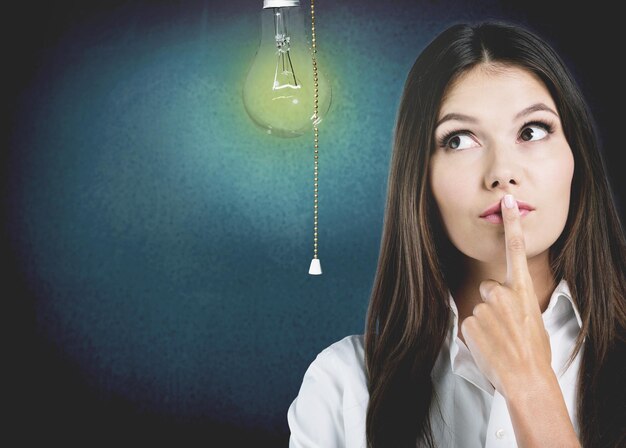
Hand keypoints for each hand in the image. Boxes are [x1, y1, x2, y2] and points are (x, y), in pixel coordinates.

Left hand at [460, 193, 552, 396]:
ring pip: (479, 308)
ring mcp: (484, 307)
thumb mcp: (533, 320)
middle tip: (505, 327)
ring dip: (486, 322)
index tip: (506, 201)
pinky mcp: (469, 322)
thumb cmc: (534, 352)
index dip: (511, 223)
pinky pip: (469, 324)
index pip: (516, 250)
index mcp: (523, 290)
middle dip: (493, 303)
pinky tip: (489, 346)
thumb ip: (516, 304)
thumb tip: (506, 304)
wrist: (527, 379)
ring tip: (500, 340)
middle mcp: (502, 293)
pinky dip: (476, 335)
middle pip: (489, 287)